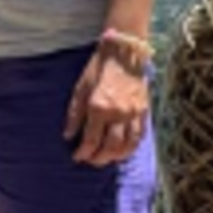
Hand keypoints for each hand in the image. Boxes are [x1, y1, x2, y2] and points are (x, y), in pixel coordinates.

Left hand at [64, 48, 148, 167]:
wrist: (125, 52)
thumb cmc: (99, 68)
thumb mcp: (81, 88)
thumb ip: (74, 114)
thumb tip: (68, 135)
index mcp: (99, 107)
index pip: (91, 140)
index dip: (83, 152)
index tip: (77, 157)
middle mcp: (118, 114)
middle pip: (110, 148)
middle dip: (99, 159)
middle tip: (91, 160)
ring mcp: (133, 114)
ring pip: (127, 146)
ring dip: (116, 157)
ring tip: (107, 158)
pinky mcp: (144, 111)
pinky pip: (140, 136)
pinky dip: (131, 147)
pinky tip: (124, 150)